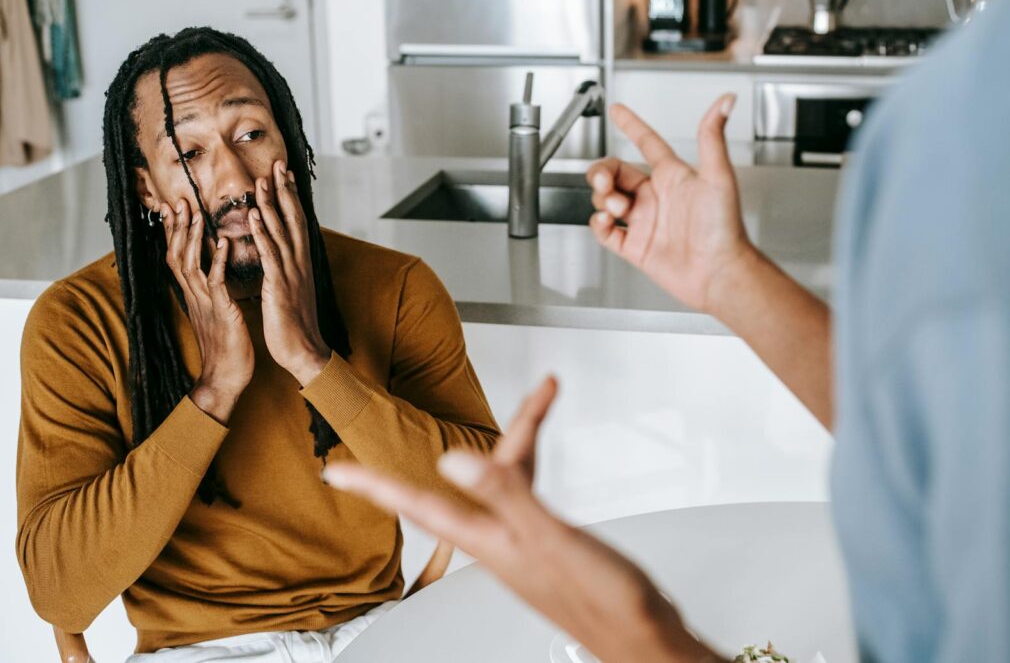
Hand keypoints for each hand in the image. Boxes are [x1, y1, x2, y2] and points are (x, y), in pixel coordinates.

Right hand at [161, 198, 253, 422]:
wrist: (226, 378)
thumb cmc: (226, 346)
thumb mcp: (214, 314)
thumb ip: (209, 293)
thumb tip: (209, 275)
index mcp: (193, 295)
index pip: (176, 257)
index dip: (173, 233)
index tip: (172, 208)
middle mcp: (194, 296)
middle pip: (176, 255)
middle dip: (176, 228)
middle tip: (177, 200)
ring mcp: (206, 303)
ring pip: (191, 264)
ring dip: (193, 237)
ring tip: (196, 213)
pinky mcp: (222, 311)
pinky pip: (217, 282)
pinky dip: (219, 260)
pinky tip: (224, 242)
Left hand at [248, 160, 329, 385]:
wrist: (304, 350)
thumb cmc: (295, 324)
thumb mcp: (293, 290)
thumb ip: (287, 269)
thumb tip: (281, 255)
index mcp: (301, 263)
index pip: (297, 222)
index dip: (291, 197)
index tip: (286, 174)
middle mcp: (299, 262)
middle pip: (293, 218)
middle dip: (285, 190)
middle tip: (278, 164)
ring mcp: (290, 272)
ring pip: (281, 230)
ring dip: (272, 203)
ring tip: (263, 179)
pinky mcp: (279, 284)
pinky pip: (270, 252)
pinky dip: (262, 231)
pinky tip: (254, 214)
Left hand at [323, 378, 720, 662]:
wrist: (643, 637)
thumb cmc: (603, 601)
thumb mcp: (550, 538)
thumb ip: (505, 497)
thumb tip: (454, 463)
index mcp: (490, 540)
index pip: (417, 505)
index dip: (374, 486)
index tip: (337, 473)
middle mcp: (499, 540)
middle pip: (470, 479)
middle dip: (477, 434)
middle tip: (482, 402)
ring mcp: (523, 541)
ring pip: (506, 478)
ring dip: (521, 437)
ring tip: (544, 401)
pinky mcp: (547, 541)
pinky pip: (528, 489)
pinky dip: (533, 464)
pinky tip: (540, 462)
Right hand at [588, 97, 758, 316]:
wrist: (718, 272)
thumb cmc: (724, 228)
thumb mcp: (718, 175)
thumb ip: (712, 136)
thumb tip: (724, 101)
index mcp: (674, 177)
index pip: (647, 143)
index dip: (631, 126)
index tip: (618, 111)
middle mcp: (657, 197)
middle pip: (616, 173)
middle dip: (602, 171)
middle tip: (603, 179)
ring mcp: (645, 222)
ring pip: (607, 200)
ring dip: (603, 198)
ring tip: (615, 206)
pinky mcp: (636, 247)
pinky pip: (606, 232)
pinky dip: (599, 223)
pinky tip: (606, 220)